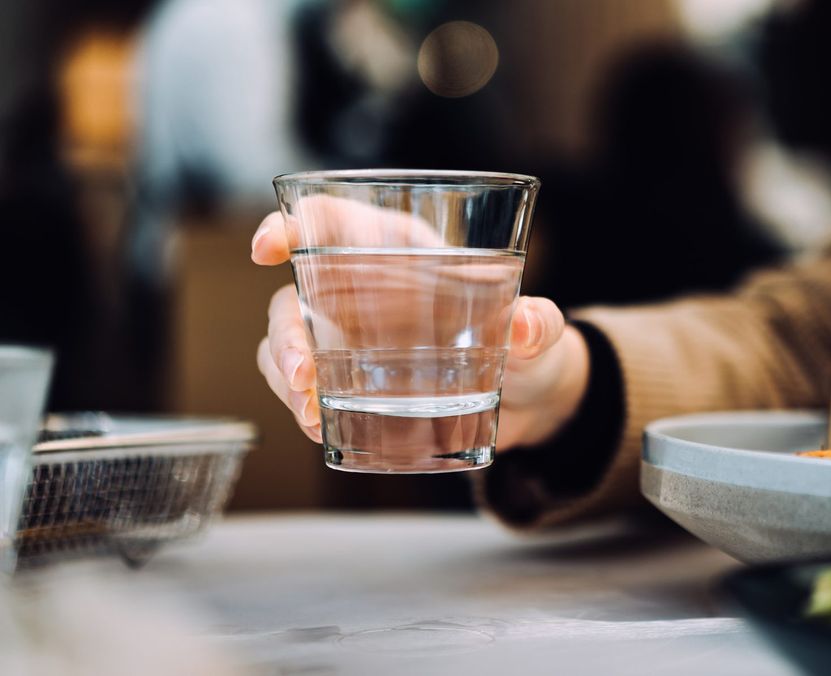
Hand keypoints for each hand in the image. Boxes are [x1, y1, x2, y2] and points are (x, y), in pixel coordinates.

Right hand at [251, 200, 589, 449]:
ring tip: (312, 415)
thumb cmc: (529, 348)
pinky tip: (320, 428)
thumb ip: (540, 324)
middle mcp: (364, 291)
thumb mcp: (541, 336)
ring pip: (288, 345)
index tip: (268, 248)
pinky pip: (304, 388)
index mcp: (403, 251)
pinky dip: (300, 407)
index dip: (291, 225)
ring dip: (285, 378)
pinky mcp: (353, 383)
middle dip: (285, 333)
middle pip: (296, 296)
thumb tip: (526, 324)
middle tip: (303, 374)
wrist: (530, 403)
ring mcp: (352, 340)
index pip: (332, 221)